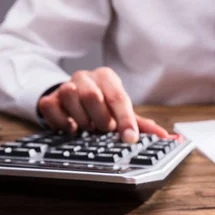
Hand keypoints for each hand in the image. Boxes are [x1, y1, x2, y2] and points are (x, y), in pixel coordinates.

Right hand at [38, 67, 167, 142]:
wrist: (74, 99)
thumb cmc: (103, 106)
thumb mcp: (122, 112)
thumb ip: (141, 124)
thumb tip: (164, 137)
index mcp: (107, 77)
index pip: (118, 97)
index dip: (125, 119)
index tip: (130, 138)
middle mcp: (86, 77)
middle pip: (92, 95)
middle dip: (101, 119)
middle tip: (104, 128)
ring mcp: (65, 86)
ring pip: (71, 98)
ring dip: (82, 120)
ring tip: (89, 126)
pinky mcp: (49, 98)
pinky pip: (52, 109)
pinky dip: (63, 122)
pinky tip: (72, 127)